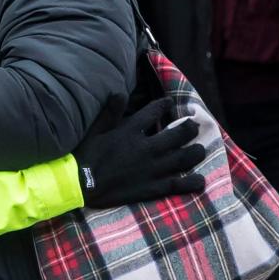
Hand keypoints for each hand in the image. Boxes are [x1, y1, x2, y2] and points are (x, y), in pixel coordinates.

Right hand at [74, 96, 205, 209]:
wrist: (79, 185)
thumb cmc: (85, 156)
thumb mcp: (95, 130)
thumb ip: (110, 111)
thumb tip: (120, 92)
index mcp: (130, 132)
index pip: (153, 112)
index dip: (164, 104)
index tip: (169, 102)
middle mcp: (146, 148)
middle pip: (178, 134)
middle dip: (189, 128)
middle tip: (193, 127)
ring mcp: (151, 169)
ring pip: (183, 158)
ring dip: (195, 152)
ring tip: (199, 150)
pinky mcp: (152, 187)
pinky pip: (177, 184)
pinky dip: (191, 182)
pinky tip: (200, 180)